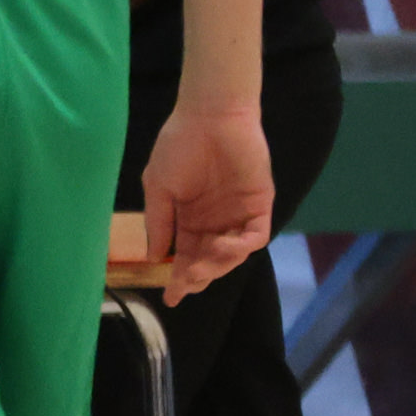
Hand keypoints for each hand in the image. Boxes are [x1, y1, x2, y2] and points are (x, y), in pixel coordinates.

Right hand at [139, 98, 273, 300]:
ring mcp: (238, 214)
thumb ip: (159, 223)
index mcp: (189, 218)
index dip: (178, 277)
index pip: (185, 255)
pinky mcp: (259, 206)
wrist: (210, 117)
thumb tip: (155, 257)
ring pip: (233, 254)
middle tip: (185, 284)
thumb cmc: (178, 147)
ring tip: (200, 266)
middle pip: (209, 260)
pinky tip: (224, 247)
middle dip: (198, 276)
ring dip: (218, 265)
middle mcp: (215, 221)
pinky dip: (241, 247)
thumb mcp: (158, 187)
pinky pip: (255, 236)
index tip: (170, 297)